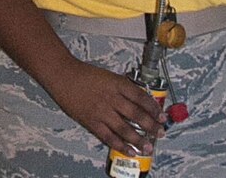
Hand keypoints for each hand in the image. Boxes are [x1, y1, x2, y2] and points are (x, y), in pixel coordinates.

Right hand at [46, 58, 163, 157]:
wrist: (63, 75)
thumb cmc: (86, 74)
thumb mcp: (108, 76)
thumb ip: (122, 88)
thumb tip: (139, 102)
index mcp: (116, 84)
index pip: (140, 97)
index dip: (153, 108)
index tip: (161, 116)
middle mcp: (112, 98)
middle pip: (136, 114)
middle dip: (151, 125)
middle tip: (160, 132)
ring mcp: (102, 111)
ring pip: (125, 128)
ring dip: (139, 139)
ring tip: (149, 147)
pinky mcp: (92, 122)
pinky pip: (109, 137)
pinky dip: (121, 145)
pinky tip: (130, 151)